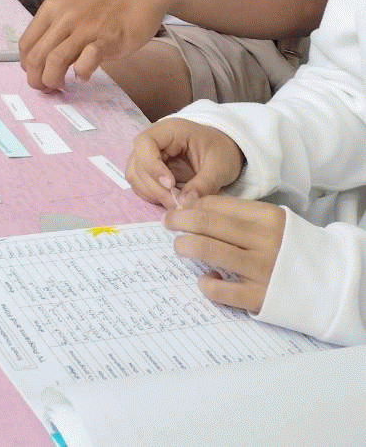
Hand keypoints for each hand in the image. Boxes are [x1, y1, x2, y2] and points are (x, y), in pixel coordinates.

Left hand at [19, 0, 169, 91]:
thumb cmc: (106, 1)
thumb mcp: (71, 7)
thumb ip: (57, 28)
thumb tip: (44, 59)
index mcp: (51, 9)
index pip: (26, 44)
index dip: (27, 66)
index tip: (36, 75)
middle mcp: (64, 18)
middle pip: (36, 57)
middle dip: (36, 79)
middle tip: (46, 88)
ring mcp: (86, 28)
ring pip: (55, 60)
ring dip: (53, 80)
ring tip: (61, 86)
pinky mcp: (108, 39)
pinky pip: (86, 61)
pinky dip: (81, 72)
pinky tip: (85, 74)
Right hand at [125, 117, 243, 205]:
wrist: (222, 150)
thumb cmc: (221, 151)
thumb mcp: (220, 167)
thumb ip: (204, 184)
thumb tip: (185, 202)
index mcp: (170, 130)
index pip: (145, 143)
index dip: (152, 165)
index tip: (170, 184)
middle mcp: (153, 140)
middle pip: (138, 163)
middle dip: (154, 186)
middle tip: (176, 204)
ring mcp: (148, 155)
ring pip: (135, 175)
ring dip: (151, 193)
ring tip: (174, 203)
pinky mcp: (148, 169)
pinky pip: (140, 183)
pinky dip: (151, 195)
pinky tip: (169, 199)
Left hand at [166, 194, 284, 313]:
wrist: (333, 282)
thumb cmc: (294, 248)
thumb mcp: (273, 222)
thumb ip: (239, 214)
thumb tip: (194, 206)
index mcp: (268, 219)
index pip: (217, 205)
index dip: (191, 205)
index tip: (179, 207)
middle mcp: (264, 242)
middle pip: (206, 224)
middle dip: (179, 220)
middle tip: (168, 223)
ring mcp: (261, 271)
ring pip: (207, 250)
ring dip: (185, 246)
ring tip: (180, 247)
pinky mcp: (259, 298)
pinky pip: (219, 290)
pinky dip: (205, 283)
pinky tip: (206, 278)